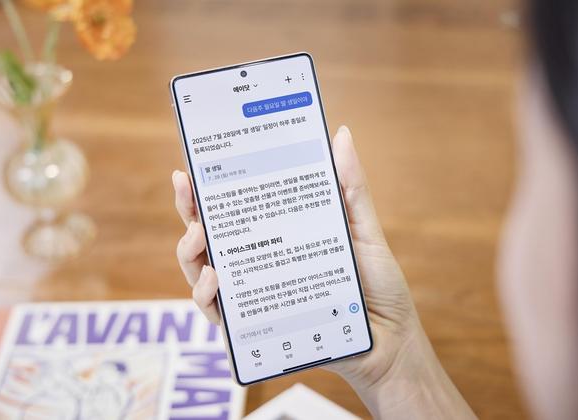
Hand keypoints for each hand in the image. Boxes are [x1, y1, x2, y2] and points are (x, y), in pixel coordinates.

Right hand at [172, 126, 473, 418]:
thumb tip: (341, 134)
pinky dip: (206, 295)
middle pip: (211, 235)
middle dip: (190, 212)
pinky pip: (218, 313)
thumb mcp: (365, 231)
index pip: (238, 209)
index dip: (211, 189)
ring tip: (200, 236)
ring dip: (190, 252)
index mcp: (280, 235)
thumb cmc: (377, 285)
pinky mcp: (255, 327)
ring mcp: (255, 294)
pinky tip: (216, 278)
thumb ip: (351, 187)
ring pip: (203, 271)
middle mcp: (260, 263)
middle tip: (188, 192)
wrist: (389, 340)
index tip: (193, 168)